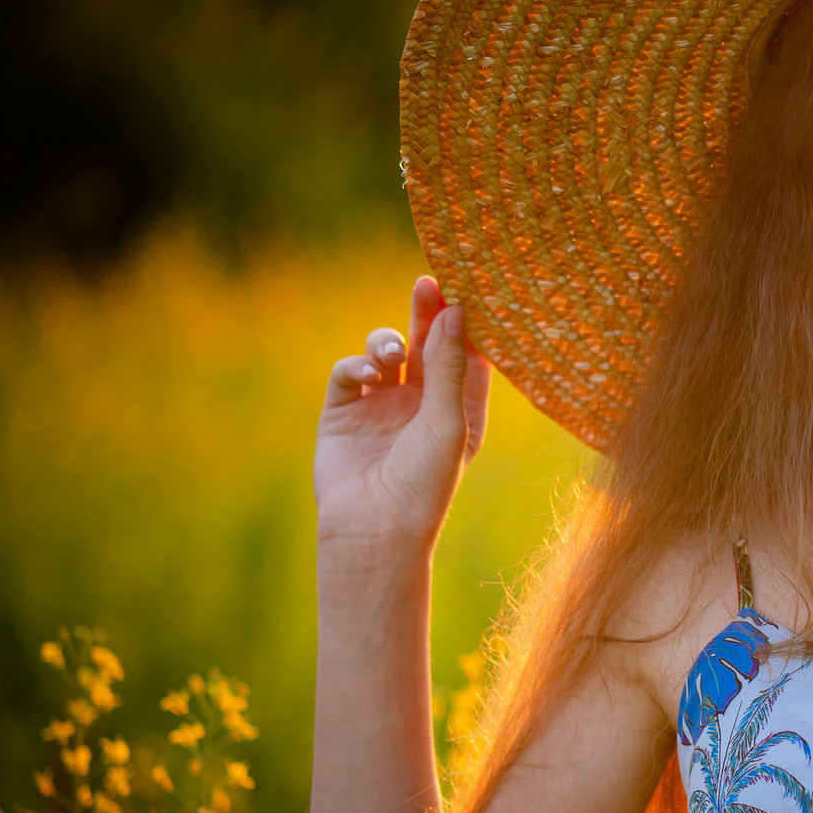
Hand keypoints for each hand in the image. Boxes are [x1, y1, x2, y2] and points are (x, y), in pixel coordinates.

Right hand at [314, 276, 491, 559]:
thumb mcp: (447, 421)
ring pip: (385, 351)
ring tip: (393, 355)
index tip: (468, 286)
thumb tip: (457, 310)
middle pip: (427, 343)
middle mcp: (422, 402)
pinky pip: (349, 372)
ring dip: (387, 342)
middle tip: (429, 283)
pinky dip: (357, 366)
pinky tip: (368, 376)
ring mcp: (381, 405)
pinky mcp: (344, 412)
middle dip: (427, 313)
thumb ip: (449, 365)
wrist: (373, 529)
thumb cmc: (425, 482)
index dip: (466, 322)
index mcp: (460, 408)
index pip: (466, 353)